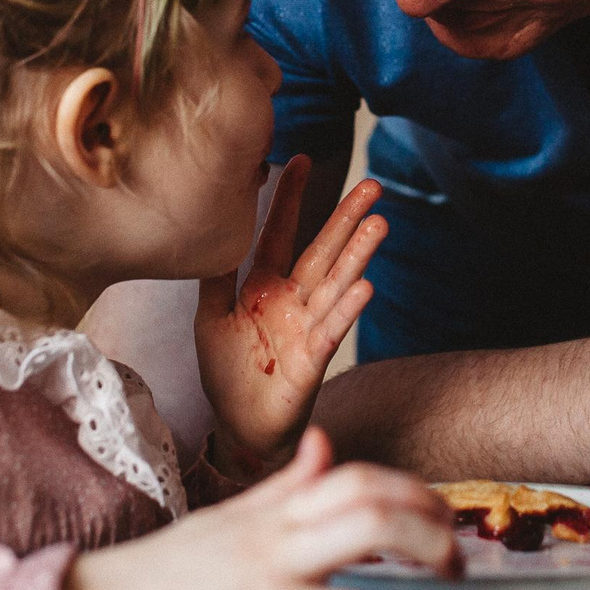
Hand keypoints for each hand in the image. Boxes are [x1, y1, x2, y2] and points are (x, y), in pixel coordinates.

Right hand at [52, 428, 454, 589]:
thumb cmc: (158, 574)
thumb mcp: (225, 519)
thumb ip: (283, 487)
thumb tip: (325, 445)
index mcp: (270, 517)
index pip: (358, 480)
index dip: (414, 494)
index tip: (444, 518)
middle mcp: (274, 550)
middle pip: (377, 522)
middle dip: (434, 545)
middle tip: (452, 571)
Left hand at [196, 157, 383, 472]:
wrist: (238, 430)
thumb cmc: (227, 375)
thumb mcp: (210, 318)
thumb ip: (214, 278)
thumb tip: (210, 230)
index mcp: (263, 286)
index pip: (279, 233)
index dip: (288, 198)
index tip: (298, 158)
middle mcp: (291, 301)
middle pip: (322, 251)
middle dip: (345, 218)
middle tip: (373, 185)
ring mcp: (305, 328)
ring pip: (334, 284)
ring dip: (357, 255)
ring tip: (379, 224)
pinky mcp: (312, 360)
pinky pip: (331, 330)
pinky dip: (348, 308)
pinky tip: (366, 285)